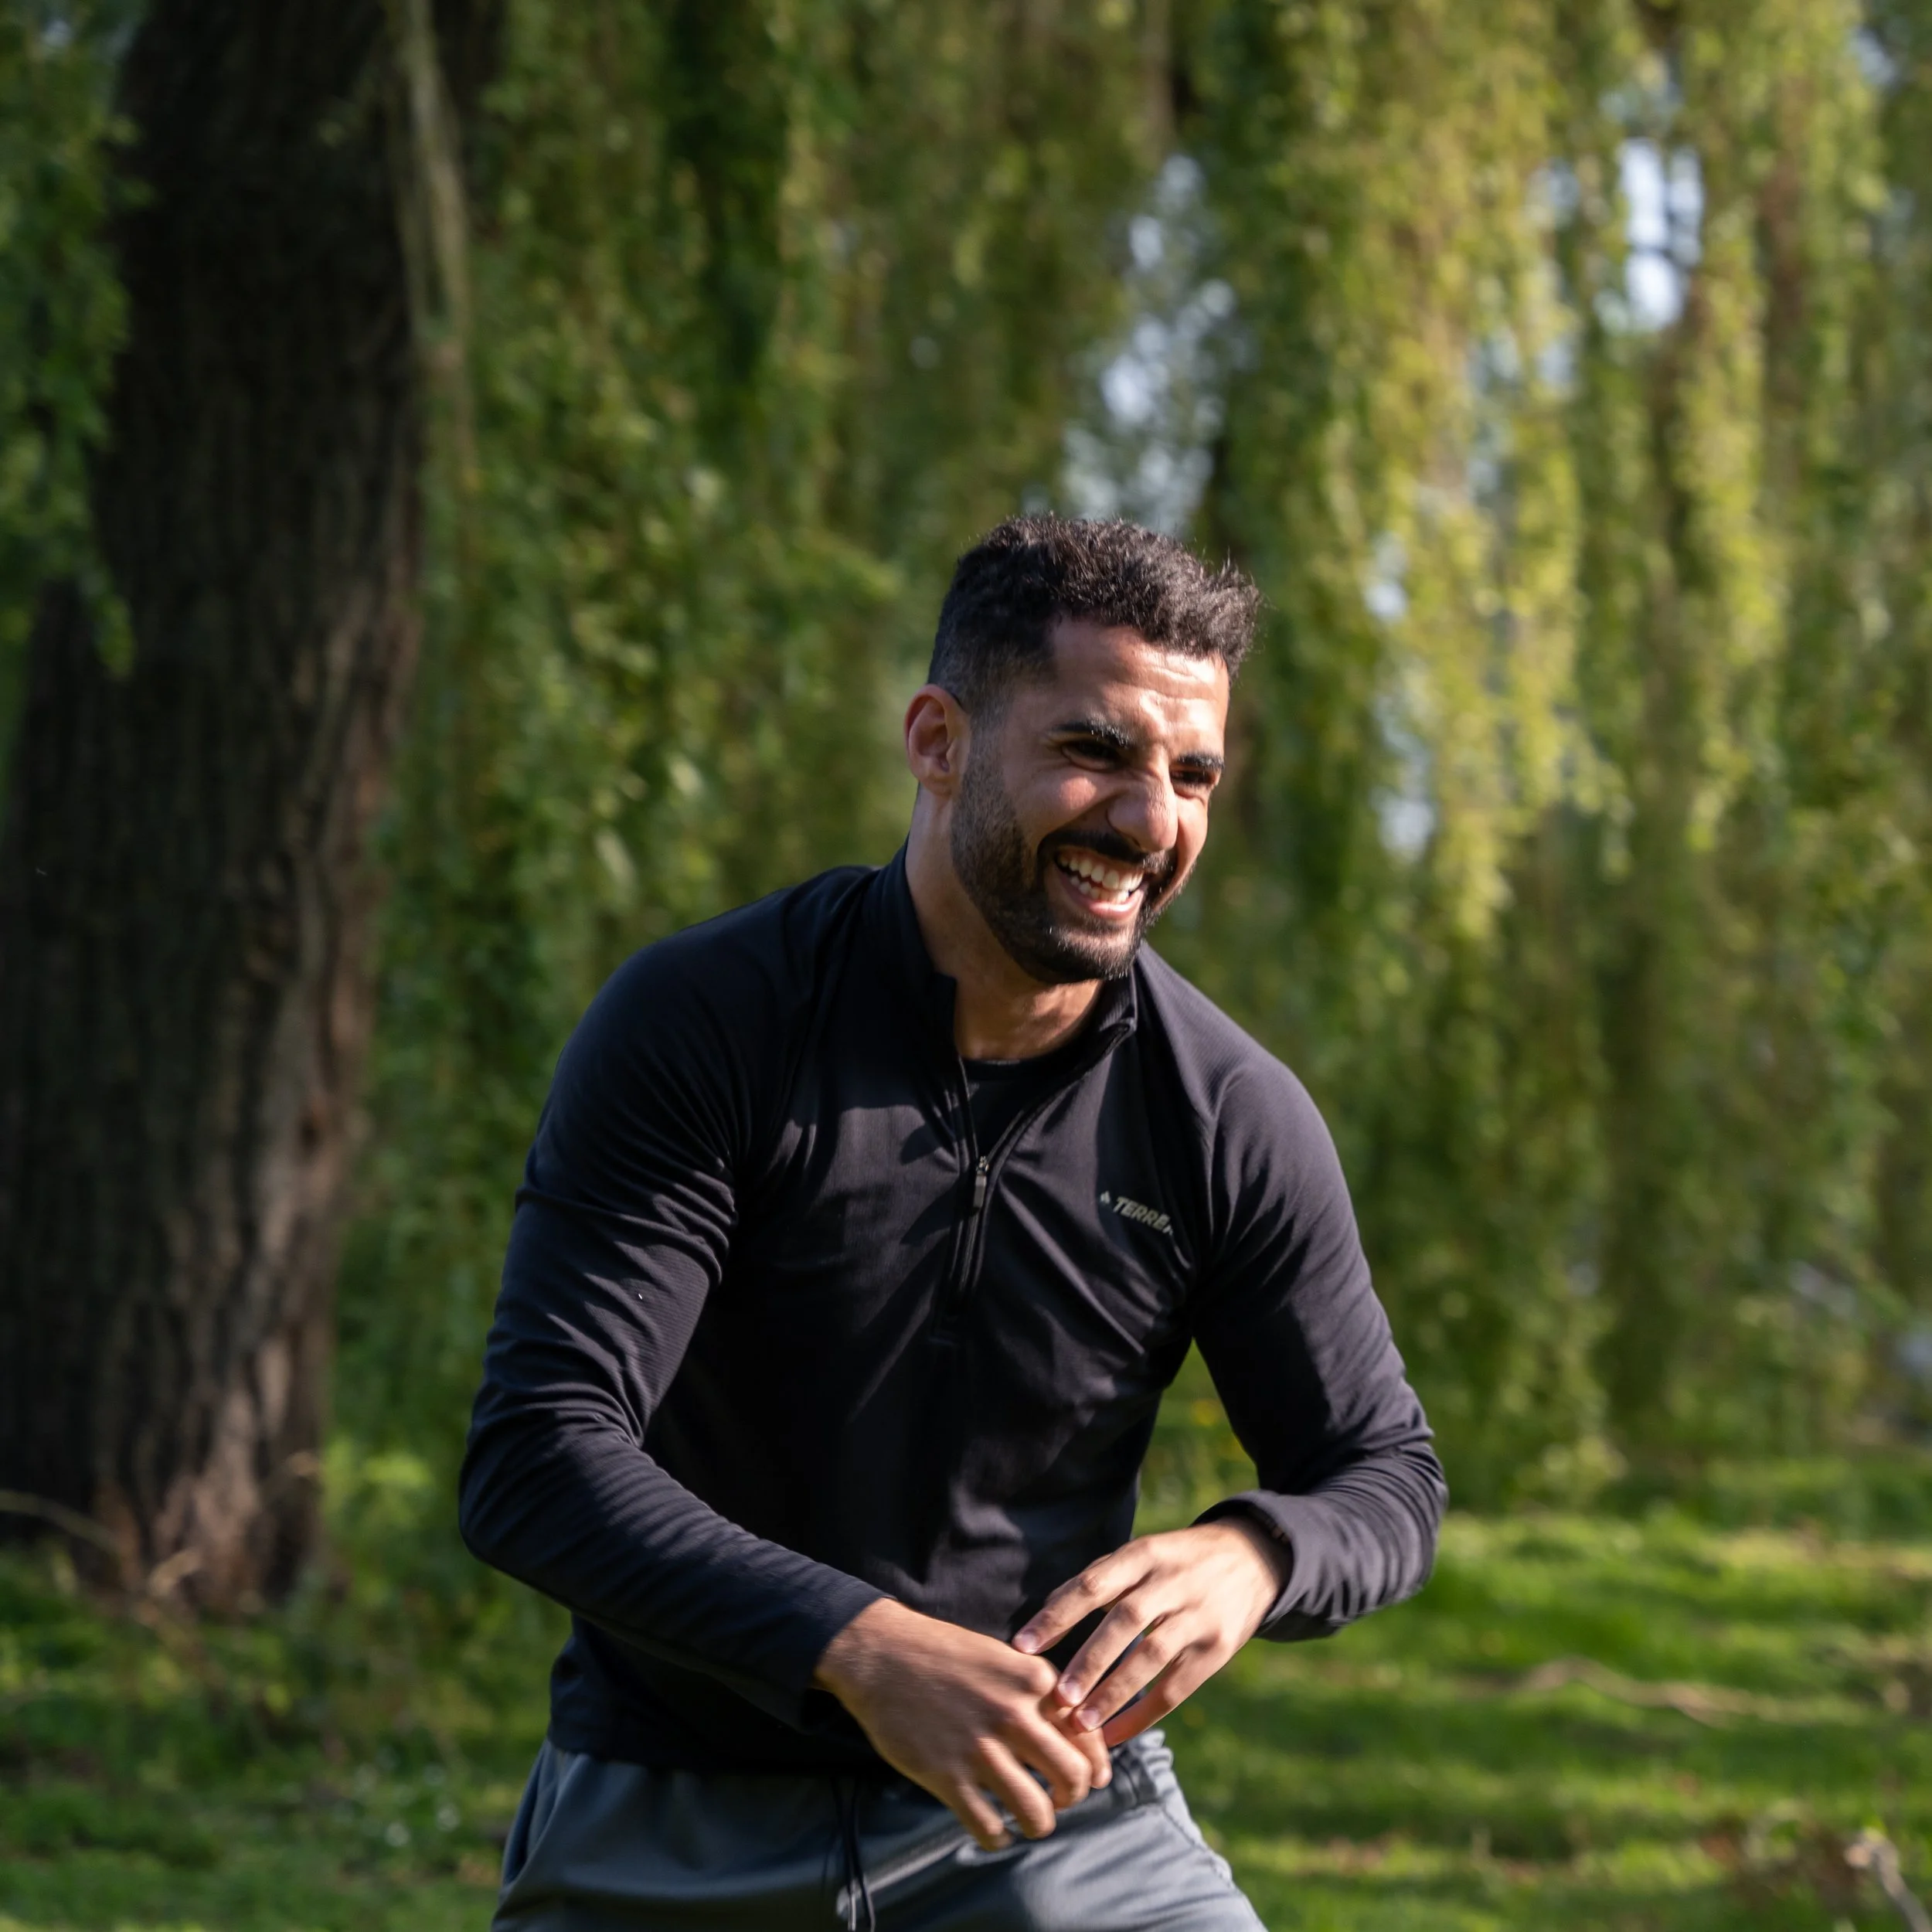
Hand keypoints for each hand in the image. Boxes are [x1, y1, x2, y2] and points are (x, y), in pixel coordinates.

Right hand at [813, 1598, 1112, 1849]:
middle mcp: (1013, 1714)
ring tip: (1028, 1819)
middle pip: (1072, 1777)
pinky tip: (995, 1830)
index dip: (1096, 1764)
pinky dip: (999, 1838)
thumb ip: (1037, 1693)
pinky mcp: (947, 1776)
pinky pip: (989, 1828)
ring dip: (1039, 1823)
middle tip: (1058, 1799)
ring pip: (1035, 1812)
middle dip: (1072, 1797)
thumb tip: (1075, 1734)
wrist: (881, 1653)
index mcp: (1033, 1680)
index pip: (1087, 1734)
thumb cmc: (944, 1654)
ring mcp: (980, 1748)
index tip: (1093, 1780)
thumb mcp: (1002, 1658)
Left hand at [1013, 1519, 1288, 1747]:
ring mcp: (1198, 1616)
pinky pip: (1177, 1688)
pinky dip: (1143, 1715)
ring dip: (1114, 1692)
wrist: (1250, 1560)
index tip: (1023, 1645)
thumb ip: (1098, 1580)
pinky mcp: (1217, 1649)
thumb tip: (1044, 1613)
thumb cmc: (1175, 1562)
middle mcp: (1172, 1582)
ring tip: (1081, 1724)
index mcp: (1144, 1554)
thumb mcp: (1142, 1555)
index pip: (1094, 1583)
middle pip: (1126, 1621)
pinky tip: (1114, 1735)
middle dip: (1089, 1660)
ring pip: (1152, 1656)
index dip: (1057, 1615)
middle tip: (1057, 1695)